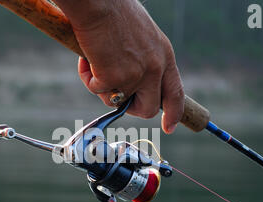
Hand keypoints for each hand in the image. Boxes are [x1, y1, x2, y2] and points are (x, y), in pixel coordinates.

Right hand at [54, 0, 184, 133]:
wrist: (98, 1)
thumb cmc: (115, 11)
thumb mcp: (142, 37)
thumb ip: (144, 59)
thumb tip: (132, 82)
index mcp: (164, 56)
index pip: (176, 93)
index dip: (173, 113)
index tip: (169, 126)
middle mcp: (155, 68)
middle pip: (148, 108)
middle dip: (130, 108)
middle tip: (115, 97)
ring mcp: (136, 75)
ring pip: (115, 100)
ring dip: (101, 86)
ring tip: (94, 60)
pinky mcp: (114, 78)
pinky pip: (95, 89)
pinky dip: (87, 76)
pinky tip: (87, 56)